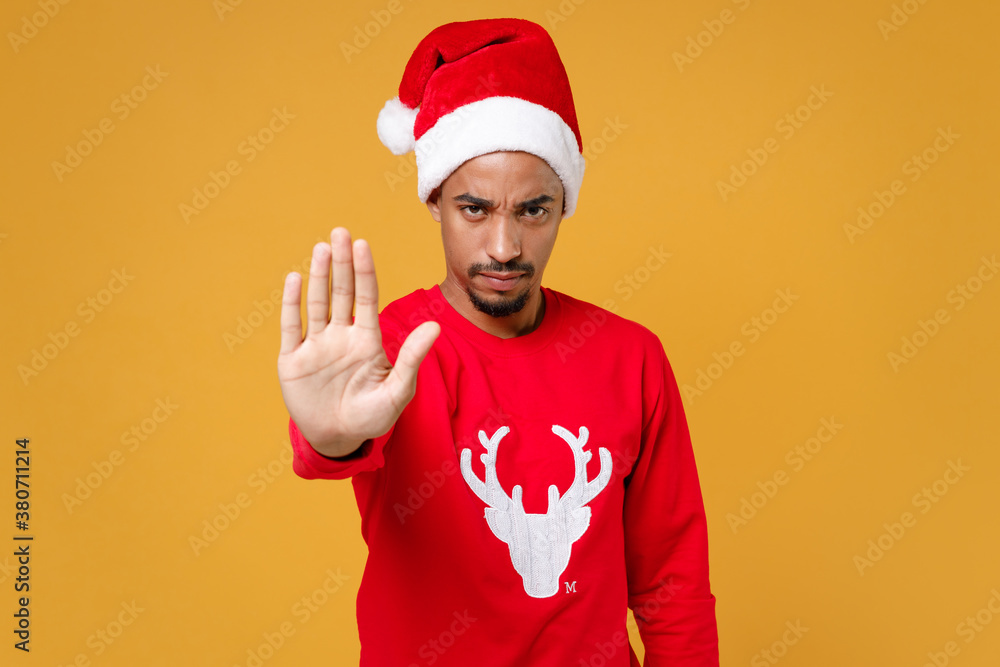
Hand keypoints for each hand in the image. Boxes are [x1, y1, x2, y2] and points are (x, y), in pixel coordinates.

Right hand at [277, 227, 439, 456]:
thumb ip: (412, 357)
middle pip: (341, 291)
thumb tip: (434, 326)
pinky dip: (292, 303)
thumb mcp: (398, 390)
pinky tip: (294, 279)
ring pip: (317, 303)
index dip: (364, 270)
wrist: (338, 440)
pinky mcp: (293, 359)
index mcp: (366, 340)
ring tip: (320, 248)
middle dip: (341, 263)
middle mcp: (341, 336)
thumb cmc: (373, 418)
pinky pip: (291, 326)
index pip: (366, 297)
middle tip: (340, 232)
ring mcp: (316, 345)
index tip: (362, 244)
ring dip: (318, 276)